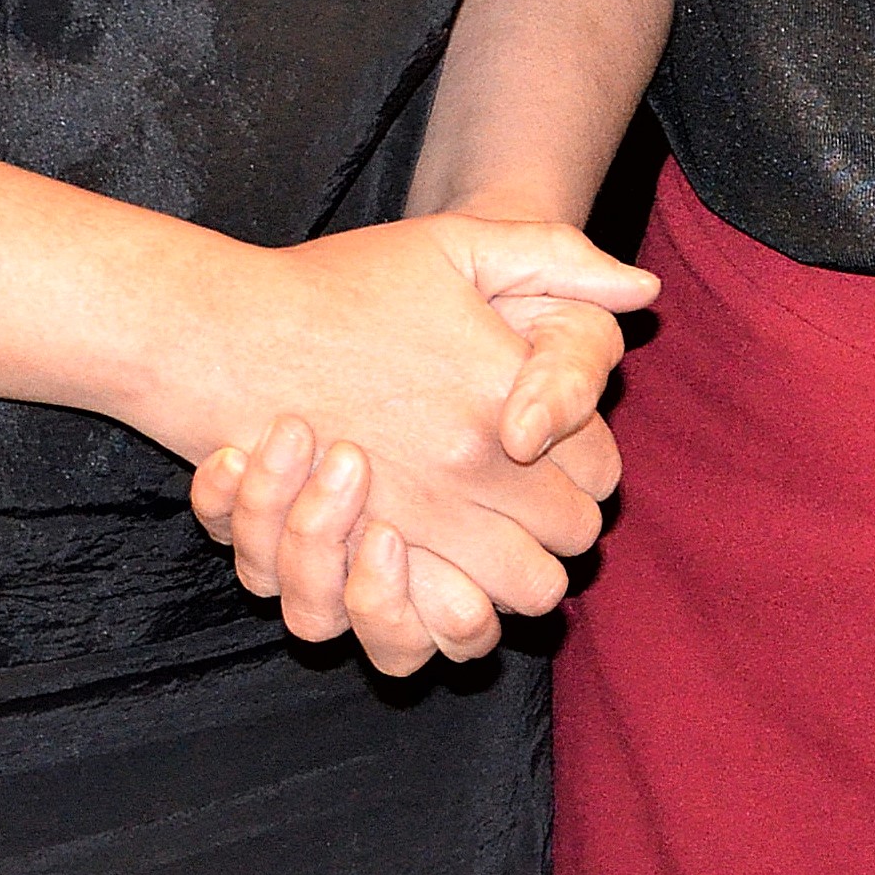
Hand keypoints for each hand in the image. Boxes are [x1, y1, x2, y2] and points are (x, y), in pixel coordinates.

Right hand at [168, 217, 644, 671]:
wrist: (228, 330)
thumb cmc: (347, 284)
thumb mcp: (459, 242)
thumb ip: (561, 260)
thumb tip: (645, 294)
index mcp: (504, 397)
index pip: (603, 474)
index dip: (592, 468)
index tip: (561, 450)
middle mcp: (468, 470)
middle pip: (573, 543)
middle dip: (562, 527)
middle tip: (531, 495)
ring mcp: (414, 523)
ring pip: (520, 598)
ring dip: (517, 578)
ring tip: (495, 536)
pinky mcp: (358, 562)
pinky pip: (438, 632)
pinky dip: (452, 620)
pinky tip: (444, 575)